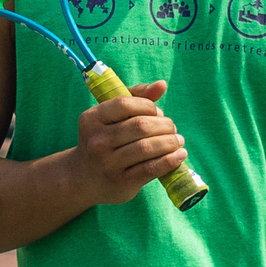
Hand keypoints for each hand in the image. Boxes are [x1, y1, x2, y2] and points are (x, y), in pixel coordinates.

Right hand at [70, 79, 186, 204]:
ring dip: (170, 142)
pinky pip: (151, 168)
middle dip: (164, 125)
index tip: (157, 113)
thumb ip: (136, 97)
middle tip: (172, 128)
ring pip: (147, 147)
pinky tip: (180, 155)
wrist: (85, 179)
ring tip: (178, 141)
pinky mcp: (121, 182)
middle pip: (140, 126)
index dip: (148, 106)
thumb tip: (162, 84)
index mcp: (92, 119)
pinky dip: (170, 160)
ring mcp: (108, 163)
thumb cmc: (104, 141)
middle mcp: (97, 141)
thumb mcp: (111, 118)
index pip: (125, 104)